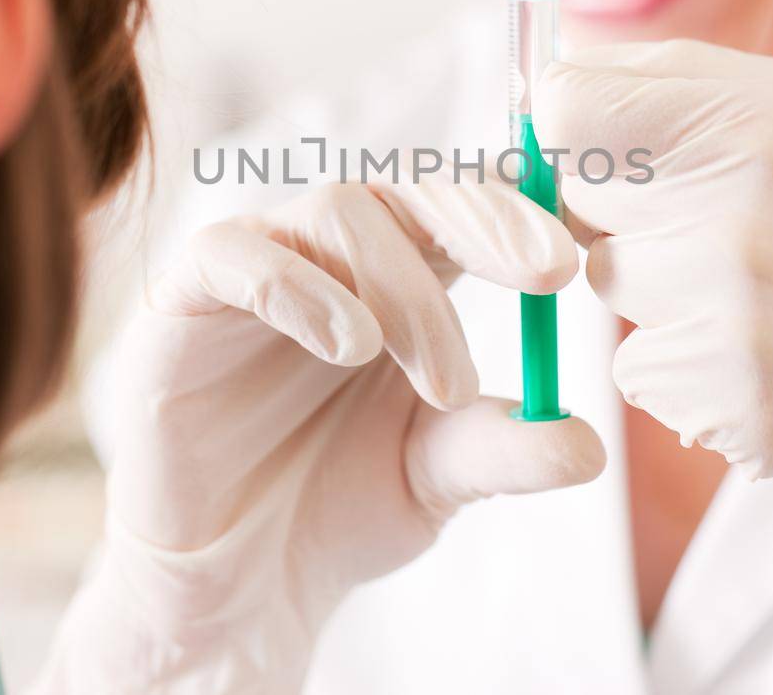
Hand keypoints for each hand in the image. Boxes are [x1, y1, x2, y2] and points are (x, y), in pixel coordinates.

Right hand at [40, 180, 604, 694]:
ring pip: (336, 210)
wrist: (232, 588)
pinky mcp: (183, 301)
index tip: (589, 248)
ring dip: (406, 287)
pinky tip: (353, 345)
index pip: (466, 200)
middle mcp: (333, 256)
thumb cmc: (333, 509)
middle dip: (488, 221)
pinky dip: (299, 287)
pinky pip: (232, 253)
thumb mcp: (436, 479)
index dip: (526, 204)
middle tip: (551, 272)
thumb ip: (501, 449)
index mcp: (405, 275)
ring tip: (444, 386)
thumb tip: (588, 445)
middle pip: (411, 185)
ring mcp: (257, 265)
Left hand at [534, 39, 772, 663]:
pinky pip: (640, 373)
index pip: (566, 112)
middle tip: (725, 225)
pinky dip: (684, 366)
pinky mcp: (735, 409)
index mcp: (753, 125)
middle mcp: (734, 221)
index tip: (597, 143)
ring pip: (610, 291)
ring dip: (661, 292)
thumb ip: (674, 81)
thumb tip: (552, 78)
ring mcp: (734, 324)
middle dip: (629, 212)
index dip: (570, 128)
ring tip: (764, 291)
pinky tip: (769, 353)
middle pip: (579, 207)